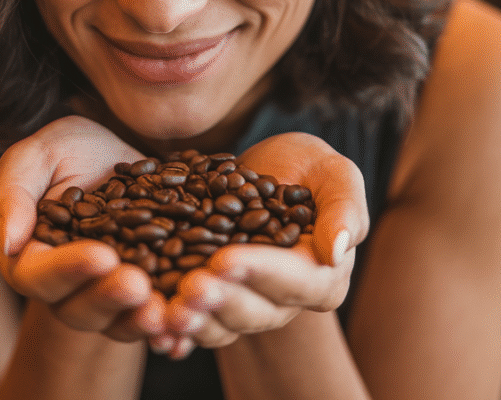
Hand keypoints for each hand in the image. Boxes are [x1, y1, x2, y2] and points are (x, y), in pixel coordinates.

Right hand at [0, 115, 165, 340]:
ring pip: (119, 322)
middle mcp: (68, 288)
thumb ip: (13, 195)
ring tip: (164, 309)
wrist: (115, 151)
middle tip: (137, 284)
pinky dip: (171, 328)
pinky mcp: (147, 291)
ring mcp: (108, 294)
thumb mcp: (35, 157)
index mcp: (31, 260)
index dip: (69, 269)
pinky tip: (186, 328)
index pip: (39, 276)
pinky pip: (156, 319)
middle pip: (81, 309)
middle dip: (110, 298)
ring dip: (141, 321)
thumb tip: (9, 243)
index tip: (101, 255)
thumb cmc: (65, 152)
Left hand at [156, 133, 368, 353]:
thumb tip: (338, 250)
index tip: (226, 259)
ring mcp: (248, 305)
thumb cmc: (309, 168)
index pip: (294, 280)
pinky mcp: (215, 301)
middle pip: (254, 311)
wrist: (268, 172)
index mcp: (322, 275)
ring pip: (222, 324)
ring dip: (196, 320)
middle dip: (220, 300)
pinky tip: (155, 331)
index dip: (260, 271)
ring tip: (170, 310)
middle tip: (191, 288)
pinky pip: (196, 323)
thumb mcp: (334, 173)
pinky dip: (177, 331)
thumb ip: (345, 208)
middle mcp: (285, 301)